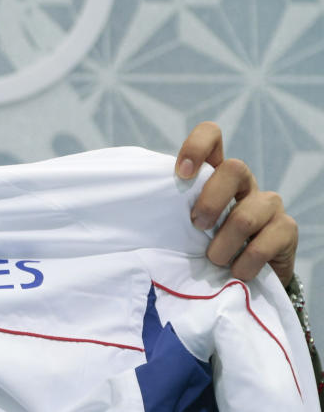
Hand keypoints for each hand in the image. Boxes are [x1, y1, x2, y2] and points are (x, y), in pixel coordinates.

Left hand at [175, 122, 296, 284]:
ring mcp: (268, 204)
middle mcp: (243, 183)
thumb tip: (129, 202)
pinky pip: (265, 243)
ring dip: (223, 245)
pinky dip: (244, 264)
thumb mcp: (180, 222)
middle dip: (210, 202)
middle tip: (196, 226)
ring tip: (213, 259)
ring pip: (247, 214)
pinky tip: (236, 272)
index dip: (197, 147)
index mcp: (214, 174)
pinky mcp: (286, 229)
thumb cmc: (200, 244)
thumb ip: (167, 207)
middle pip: (234, 169)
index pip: (212, 136)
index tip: (180, 174)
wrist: (240, 278)